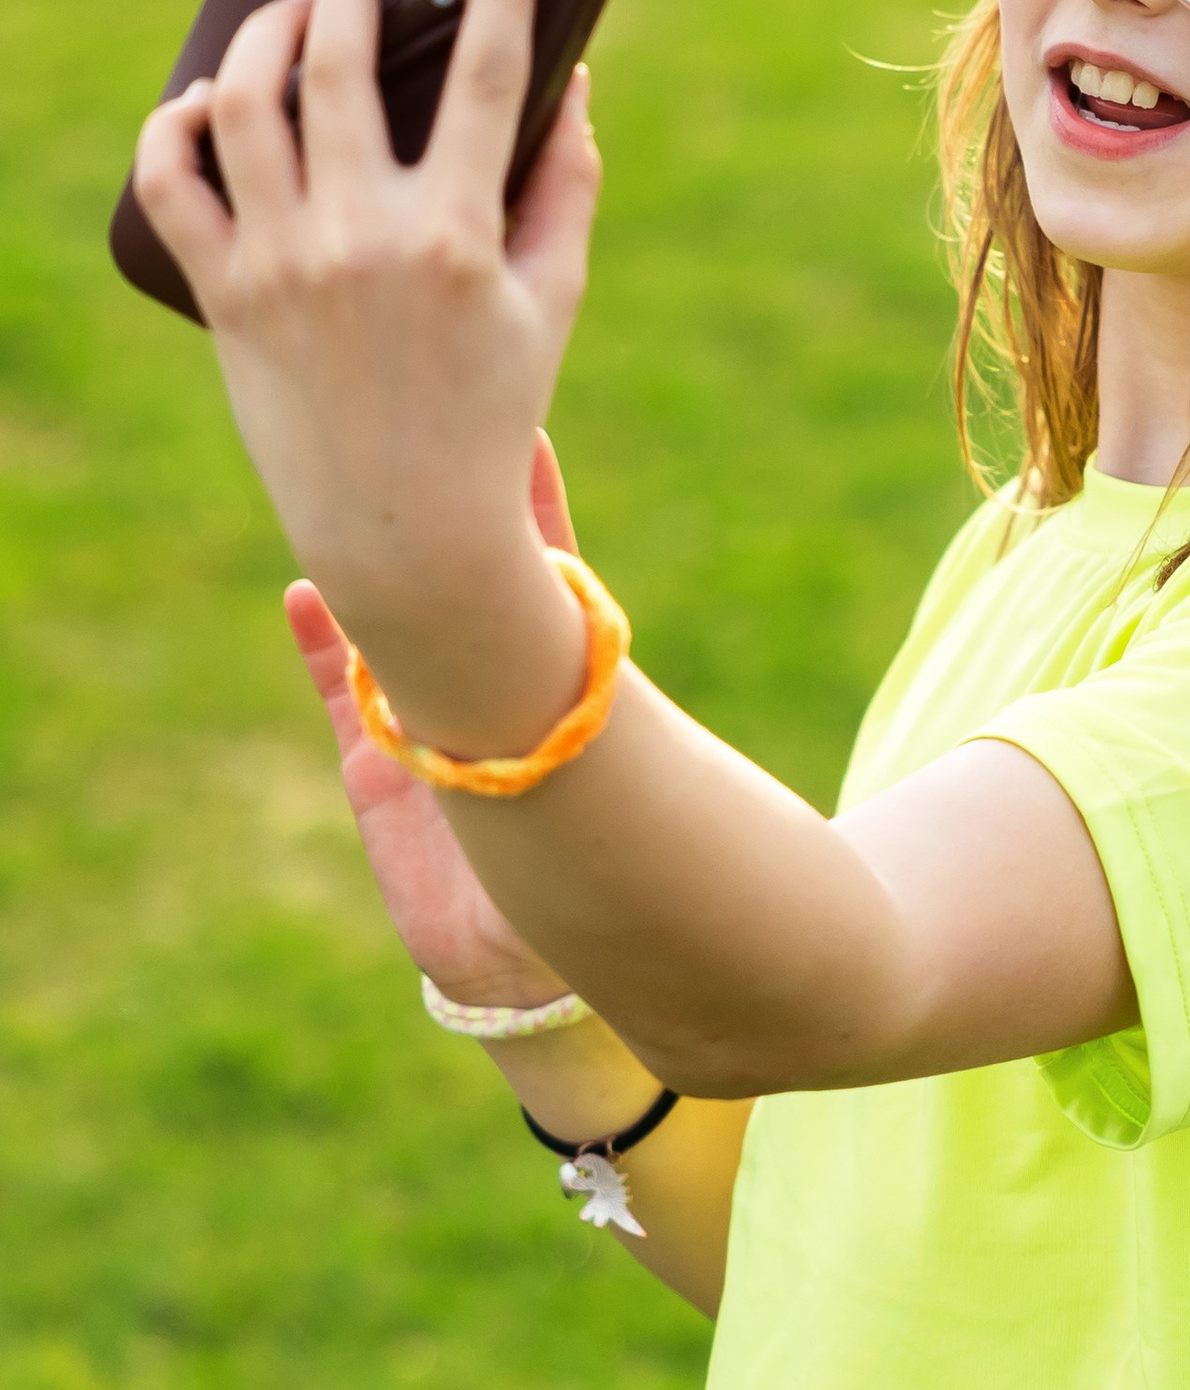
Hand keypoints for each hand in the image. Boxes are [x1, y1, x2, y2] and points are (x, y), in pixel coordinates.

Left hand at [133, 0, 597, 751]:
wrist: (402, 526)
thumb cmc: (489, 407)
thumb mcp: (550, 300)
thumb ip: (565, 186)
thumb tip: (569, 85)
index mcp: (456, 235)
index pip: (485, 76)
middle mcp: (361, 238)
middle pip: (339, 63)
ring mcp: (282, 263)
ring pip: (243, 102)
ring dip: (264, 32)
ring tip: (291, 6)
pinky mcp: (225, 292)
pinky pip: (171, 182)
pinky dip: (176, 126)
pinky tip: (204, 99)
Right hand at [286, 432, 585, 1009]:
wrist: (529, 964)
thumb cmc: (593, 876)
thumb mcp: (624, 792)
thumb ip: (637, 742)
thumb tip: (685, 682)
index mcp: (549, 680)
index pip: (541, 568)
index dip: (535, 504)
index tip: (529, 432)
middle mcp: (481, 686)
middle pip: (457, 574)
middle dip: (444, 505)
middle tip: (428, 425)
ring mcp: (422, 718)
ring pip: (390, 619)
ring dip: (375, 564)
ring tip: (352, 493)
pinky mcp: (372, 765)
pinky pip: (340, 691)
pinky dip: (323, 644)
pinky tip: (304, 594)